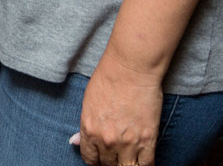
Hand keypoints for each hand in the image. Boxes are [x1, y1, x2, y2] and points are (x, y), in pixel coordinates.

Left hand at [72, 51, 162, 165]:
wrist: (131, 67)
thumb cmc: (108, 78)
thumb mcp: (88, 102)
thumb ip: (83, 126)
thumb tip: (74, 142)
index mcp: (89, 130)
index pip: (90, 159)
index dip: (96, 159)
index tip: (101, 156)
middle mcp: (106, 140)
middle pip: (108, 165)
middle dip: (110, 160)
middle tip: (116, 152)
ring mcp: (127, 142)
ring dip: (126, 164)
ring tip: (128, 155)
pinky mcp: (147, 140)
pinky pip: (146, 165)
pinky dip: (144, 164)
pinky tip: (142, 158)